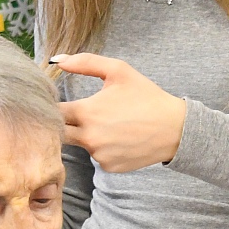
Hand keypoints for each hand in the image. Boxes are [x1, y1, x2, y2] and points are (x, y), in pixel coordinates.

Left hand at [52, 53, 188, 172]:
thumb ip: (85, 62)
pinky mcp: (109, 166)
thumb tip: (57, 61)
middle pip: (59, 132)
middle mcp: (89, 137)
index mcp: (87, 112)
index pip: (53, 112)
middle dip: (65, 123)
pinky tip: (120, 139)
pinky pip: (97, 156)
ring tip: (111, 125)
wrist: (175, 128)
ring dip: (87, 135)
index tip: (61, 102)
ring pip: (80, 145)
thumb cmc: (147, 96)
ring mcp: (98, 155)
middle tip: (82, 114)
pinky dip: (104, 148)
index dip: (53, 106)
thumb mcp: (119, 70)